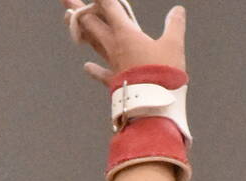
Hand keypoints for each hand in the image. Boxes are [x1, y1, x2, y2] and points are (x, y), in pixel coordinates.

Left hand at [63, 1, 186, 85]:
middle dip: (78, 9)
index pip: (109, 7)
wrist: (152, 106)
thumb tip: (178, 10)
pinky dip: (94, 70)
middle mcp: (113, 46)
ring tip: (66, 18)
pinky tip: (86, 67)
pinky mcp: (114, 82)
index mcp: (125, 33)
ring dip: (79, 30)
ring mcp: (112, 64)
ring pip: (92, 42)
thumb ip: (174, 25)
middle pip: (91, 23)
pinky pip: (101, 74)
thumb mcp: (174, 45)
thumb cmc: (163, 73)